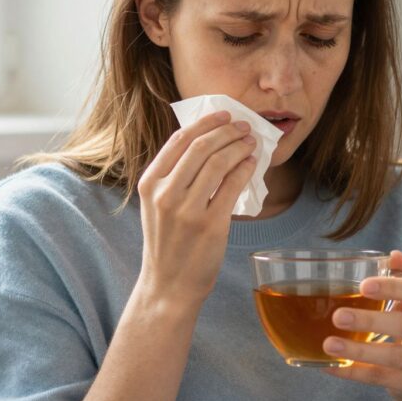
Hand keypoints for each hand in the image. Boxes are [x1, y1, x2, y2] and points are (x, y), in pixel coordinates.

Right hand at [136, 110, 257, 301]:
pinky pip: (232, 186)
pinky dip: (244, 170)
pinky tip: (251, 164)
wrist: (169, 285)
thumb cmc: (168, 244)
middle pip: (201, 147)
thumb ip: (174, 176)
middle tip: (244, 126)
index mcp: (149, 184)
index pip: (178, 140)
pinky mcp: (210, 225)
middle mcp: (165, 194)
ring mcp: (187, 210)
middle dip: (227, 130)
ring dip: (239, 146)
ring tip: (250, 142)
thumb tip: (207, 142)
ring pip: (218, 163)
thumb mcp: (157, 205)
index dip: (205, 122)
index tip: (223, 115)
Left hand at [322, 250, 401, 400]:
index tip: (364, 285)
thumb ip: (401, 278)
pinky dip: (353, 373)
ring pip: (394, 357)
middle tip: (338, 316)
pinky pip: (381, 379)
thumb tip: (394, 254)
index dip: (393, 287)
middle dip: (370, 320)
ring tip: (329, 344)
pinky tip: (330, 365)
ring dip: (359, 351)